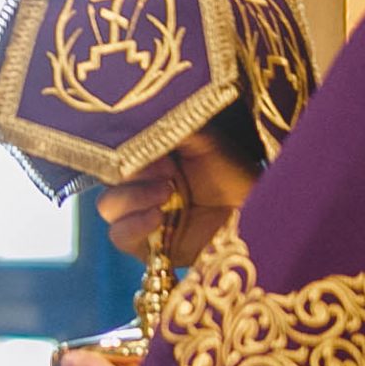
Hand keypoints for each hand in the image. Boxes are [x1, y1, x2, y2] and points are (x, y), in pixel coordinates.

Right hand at [97, 140, 257, 265]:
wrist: (257, 213)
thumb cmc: (235, 177)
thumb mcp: (206, 143)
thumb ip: (174, 130)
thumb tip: (144, 118)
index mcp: (150, 161)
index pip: (116, 153)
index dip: (125, 148)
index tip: (153, 145)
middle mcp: (140, 187)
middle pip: (107, 179)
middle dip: (130, 173)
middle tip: (166, 170)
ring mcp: (140, 217)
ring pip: (108, 206)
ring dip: (132, 197)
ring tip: (166, 193)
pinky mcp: (146, 248)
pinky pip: (119, 236)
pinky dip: (133, 224)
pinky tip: (157, 216)